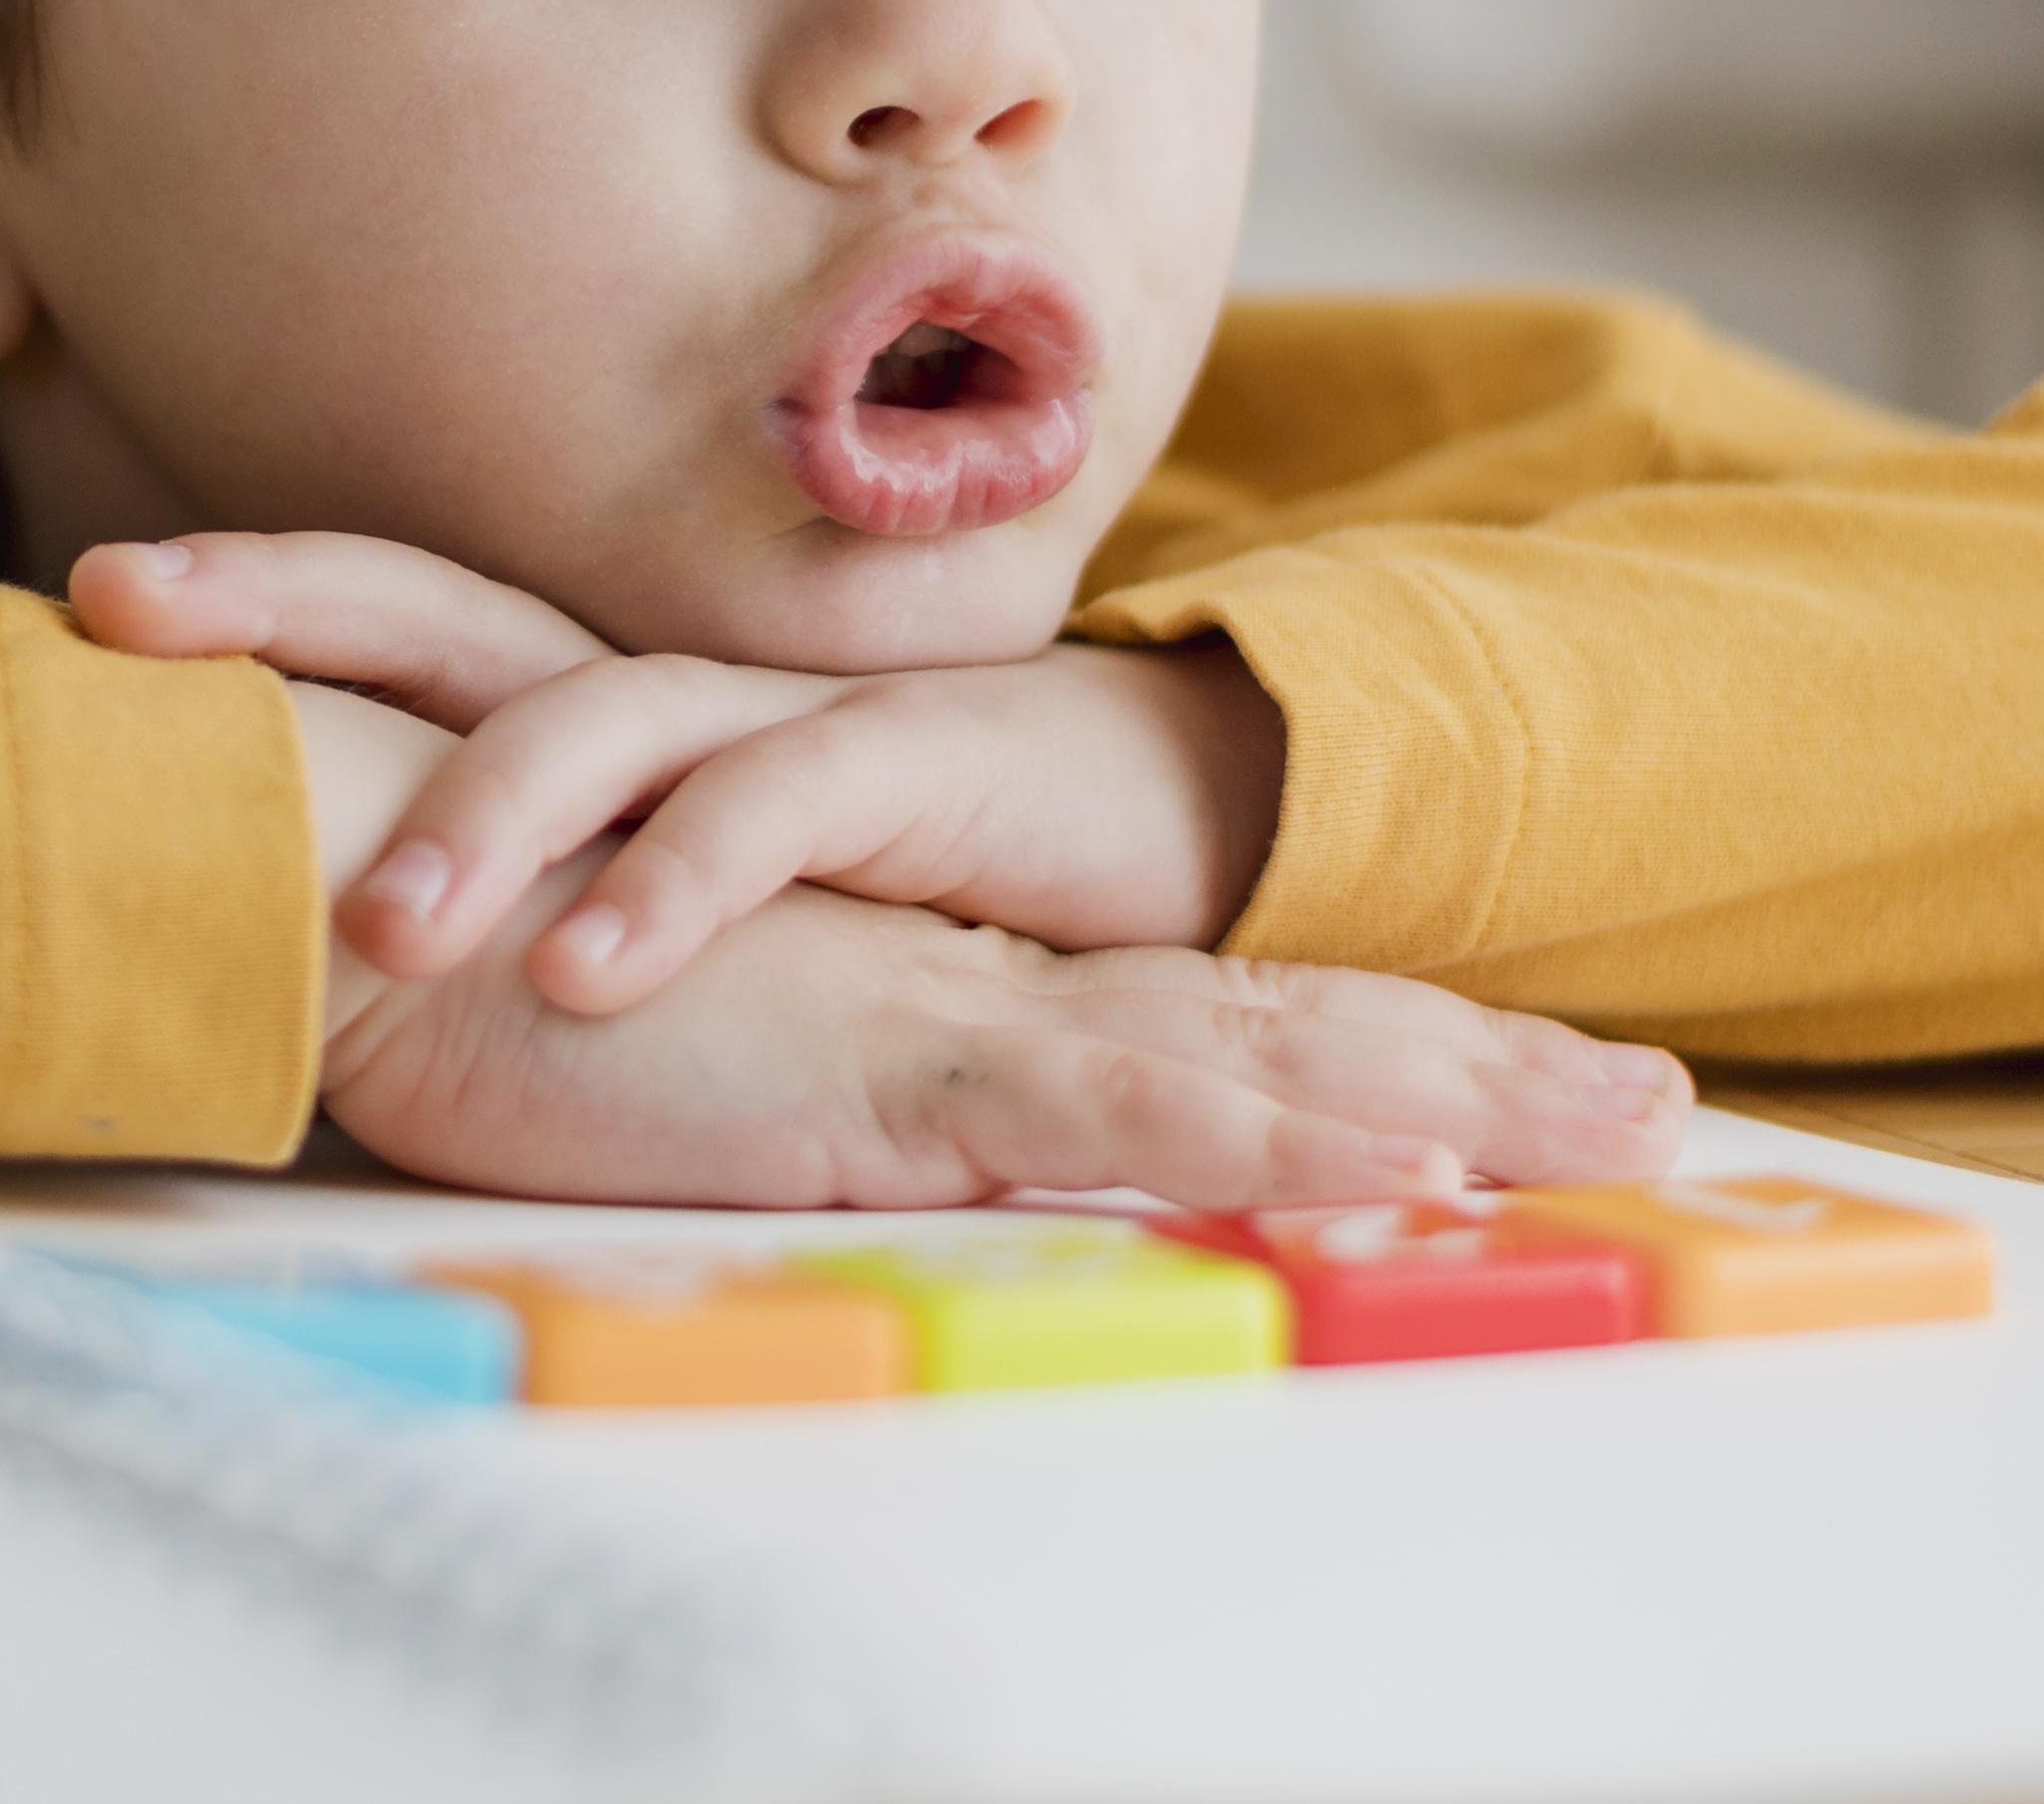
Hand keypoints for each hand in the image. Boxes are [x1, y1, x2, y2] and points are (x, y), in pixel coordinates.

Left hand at [97, 531, 1286, 1009]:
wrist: (1144, 825)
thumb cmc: (869, 868)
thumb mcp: (658, 875)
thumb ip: (514, 884)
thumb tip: (302, 944)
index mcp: (589, 693)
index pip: (389, 609)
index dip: (245, 591)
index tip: (75, 597)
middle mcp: (659, 676)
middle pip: (446, 607)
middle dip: (281, 606)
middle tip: (121, 618)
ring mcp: (774, 710)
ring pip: (596, 723)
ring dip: (478, 814)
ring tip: (371, 919)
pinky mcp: (905, 768)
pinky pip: (769, 819)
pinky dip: (673, 891)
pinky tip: (586, 971)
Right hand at [319, 850, 1689, 1210]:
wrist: (382, 884)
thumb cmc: (512, 976)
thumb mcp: (712, 1059)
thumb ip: (818, 1081)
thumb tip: (889, 1135)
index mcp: (954, 989)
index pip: (1205, 1015)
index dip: (1368, 1045)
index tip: (1522, 1083)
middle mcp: (986, 989)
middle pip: (1285, 1022)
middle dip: (1483, 1064)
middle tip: (1661, 1105)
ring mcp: (956, 1015)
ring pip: (1256, 1056)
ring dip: (1445, 1092)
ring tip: (1611, 1127)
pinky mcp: (897, 1062)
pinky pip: (1124, 1104)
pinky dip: (1276, 1129)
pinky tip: (1402, 1159)